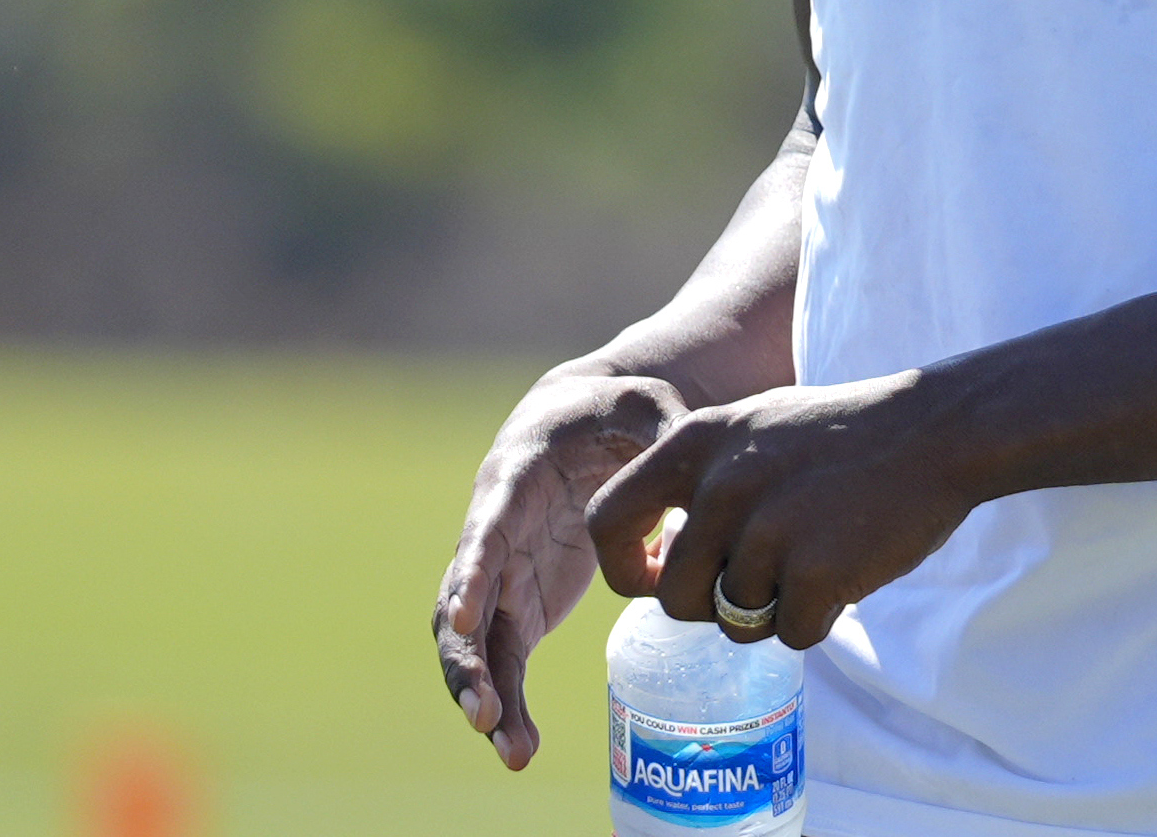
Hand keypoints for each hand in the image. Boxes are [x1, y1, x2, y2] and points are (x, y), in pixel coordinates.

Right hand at [435, 370, 686, 768]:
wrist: (584, 421)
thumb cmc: (614, 412)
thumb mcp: (646, 407)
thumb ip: (665, 439)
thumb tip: (694, 497)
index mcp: (514, 479)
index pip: (485, 529)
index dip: (473, 572)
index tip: (466, 617)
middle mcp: (492, 531)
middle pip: (462, 600)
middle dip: (467, 657)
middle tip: (484, 711)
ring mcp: (500, 572)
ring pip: (471, 641)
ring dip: (482, 691)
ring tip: (510, 748)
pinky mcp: (516, 602)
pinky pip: (500, 657)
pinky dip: (506, 699)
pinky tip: (520, 746)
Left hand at [585, 373, 984, 650]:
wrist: (935, 429)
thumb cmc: (846, 435)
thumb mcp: (756, 429)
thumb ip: (704, 482)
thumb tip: (663, 558)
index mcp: (695, 441)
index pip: (608, 519)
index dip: (625, 567)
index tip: (659, 579)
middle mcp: (719, 485)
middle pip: (676, 596)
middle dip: (713, 606)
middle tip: (764, 581)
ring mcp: (766, 529)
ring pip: (734, 621)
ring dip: (772, 610)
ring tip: (816, 560)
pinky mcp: (813, 571)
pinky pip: (789, 635)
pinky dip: (817, 619)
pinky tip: (846, 571)